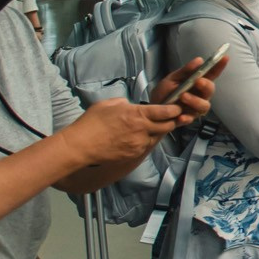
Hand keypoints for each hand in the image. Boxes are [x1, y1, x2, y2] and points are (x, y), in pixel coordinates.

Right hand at [62, 98, 185, 168]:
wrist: (81, 146)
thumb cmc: (91, 123)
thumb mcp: (108, 104)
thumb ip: (124, 103)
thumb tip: (130, 105)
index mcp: (137, 115)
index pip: (165, 112)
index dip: (174, 109)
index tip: (177, 107)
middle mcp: (142, 130)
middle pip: (167, 126)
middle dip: (171, 121)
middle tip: (172, 117)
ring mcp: (139, 144)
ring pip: (157, 137)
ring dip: (158, 131)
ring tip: (153, 126)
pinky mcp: (134, 155)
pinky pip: (146, 146)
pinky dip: (146, 140)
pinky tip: (140, 137)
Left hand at [149, 54, 226, 126]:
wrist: (152, 111)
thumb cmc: (164, 93)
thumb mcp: (171, 79)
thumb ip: (185, 71)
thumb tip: (200, 60)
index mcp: (197, 83)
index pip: (211, 74)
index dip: (219, 66)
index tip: (224, 57)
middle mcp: (200, 96)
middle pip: (210, 90)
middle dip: (206, 85)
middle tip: (198, 81)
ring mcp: (195, 108)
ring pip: (204, 105)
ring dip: (195, 100)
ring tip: (183, 97)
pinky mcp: (188, 119)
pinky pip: (190, 119)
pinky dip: (186, 117)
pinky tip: (180, 116)